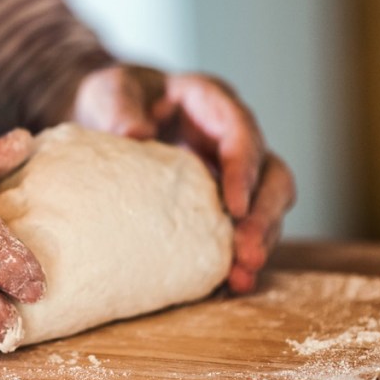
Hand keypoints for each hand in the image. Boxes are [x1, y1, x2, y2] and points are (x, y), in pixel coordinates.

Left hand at [71, 65, 295, 292]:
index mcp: (210, 101)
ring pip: (266, 208)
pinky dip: (235, 256)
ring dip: (258, 243)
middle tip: (248, 253)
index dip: (244, 169)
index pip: (240, 133)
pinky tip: (226, 286)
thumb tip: (133, 133)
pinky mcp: (220, 201)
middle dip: (264, 216)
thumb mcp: (109, 92)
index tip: (234, 207)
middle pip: (271, 175)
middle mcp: (231, 138)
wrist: (108, 116)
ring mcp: (231, 171)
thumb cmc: (115, 99)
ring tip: (241, 279)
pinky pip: (240, 229)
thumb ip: (119, 107)